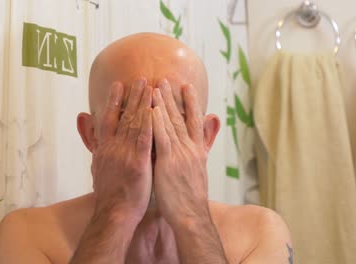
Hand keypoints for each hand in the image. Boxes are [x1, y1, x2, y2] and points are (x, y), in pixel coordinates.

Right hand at [91, 78, 152, 222]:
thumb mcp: (98, 167)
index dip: (114, 101)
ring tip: (150, 87)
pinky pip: (145, 140)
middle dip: (133, 96)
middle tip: (141, 78)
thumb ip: (98, 148)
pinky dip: (150, 124)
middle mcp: (113, 147)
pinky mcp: (139, 164)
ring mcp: (126, 155)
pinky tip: (155, 110)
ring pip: (135, 124)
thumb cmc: (108, 193)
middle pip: (123, 116)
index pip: (108, 119)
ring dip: (143, 103)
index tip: (119, 85)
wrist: (113, 214)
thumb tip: (94, 136)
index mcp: (105, 148)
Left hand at [152, 79, 209, 226]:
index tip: (186, 86)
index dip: (191, 102)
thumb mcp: (199, 169)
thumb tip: (204, 141)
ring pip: (170, 124)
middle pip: (181, 117)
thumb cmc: (191, 196)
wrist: (191, 215)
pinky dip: (156, 123)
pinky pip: (161, 139)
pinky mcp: (167, 163)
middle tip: (166, 78)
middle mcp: (189, 148)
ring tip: (157, 86)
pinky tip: (150, 110)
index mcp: (196, 150)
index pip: (194, 121)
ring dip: (163, 104)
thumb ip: (201, 149)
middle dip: (173, 97)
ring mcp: (179, 154)